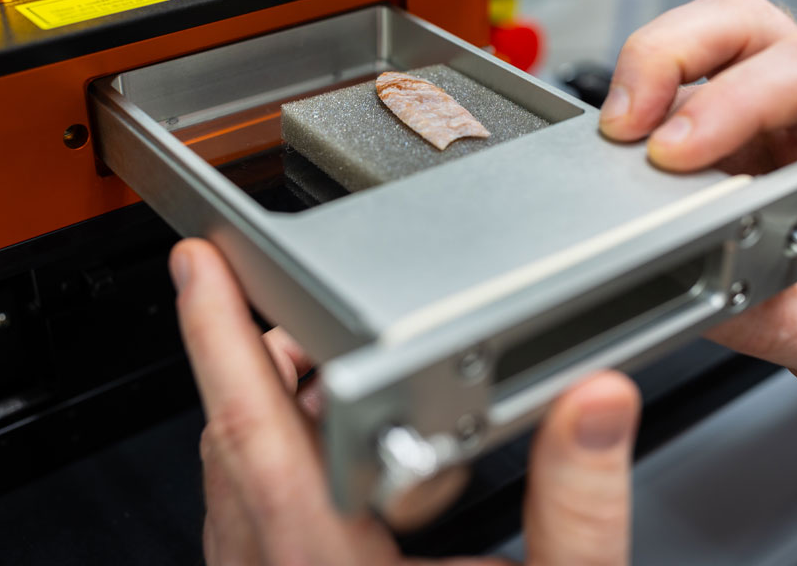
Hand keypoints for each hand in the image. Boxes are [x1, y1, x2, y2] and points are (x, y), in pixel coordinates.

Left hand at [170, 238, 640, 565]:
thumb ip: (580, 512)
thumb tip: (596, 403)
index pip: (253, 428)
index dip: (217, 332)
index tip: (200, 266)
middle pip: (233, 445)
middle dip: (256, 361)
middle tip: (290, 307)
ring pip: (232, 488)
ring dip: (270, 419)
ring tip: (320, 379)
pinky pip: (249, 530)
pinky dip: (281, 476)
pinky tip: (349, 477)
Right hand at [599, 0, 796, 399]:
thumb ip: (777, 319)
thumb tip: (699, 285)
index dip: (736, 99)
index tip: (676, 153)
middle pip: (746, 21)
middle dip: (671, 55)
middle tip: (625, 124)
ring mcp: (769, 107)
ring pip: (707, 30)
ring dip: (649, 64)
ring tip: (615, 130)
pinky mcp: (725, 122)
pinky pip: (678, 78)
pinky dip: (638, 95)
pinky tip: (622, 143)